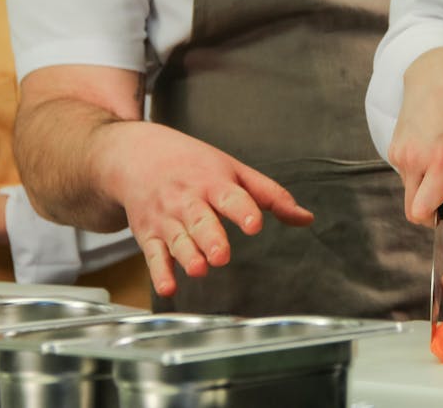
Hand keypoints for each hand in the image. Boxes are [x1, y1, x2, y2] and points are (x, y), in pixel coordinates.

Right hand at [15, 65, 314, 297]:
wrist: (136, 155)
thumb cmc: (195, 165)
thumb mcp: (235, 171)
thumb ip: (271, 196)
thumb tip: (306, 218)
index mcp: (214, 182)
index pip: (231, 197)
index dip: (243, 210)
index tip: (254, 225)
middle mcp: (188, 200)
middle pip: (200, 220)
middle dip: (211, 238)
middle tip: (222, 256)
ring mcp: (166, 218)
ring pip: (177, 239)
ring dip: (188, 255)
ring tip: (201, 270)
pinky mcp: (148, 233)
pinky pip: (153, 254)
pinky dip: (159, 272)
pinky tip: (168, 288)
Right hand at [387, 47, 442, 225]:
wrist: (436, 77)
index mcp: (442, 161)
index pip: (423, 212)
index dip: (435, 219)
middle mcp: (416, 160)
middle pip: (412, 210)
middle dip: (428, 209)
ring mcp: (400, 154)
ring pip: (409, 192)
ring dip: (424, 186)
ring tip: (439, 158)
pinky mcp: (392, 148)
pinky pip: (405, 175)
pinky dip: (417, 171)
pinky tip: (427, 148)